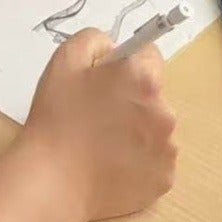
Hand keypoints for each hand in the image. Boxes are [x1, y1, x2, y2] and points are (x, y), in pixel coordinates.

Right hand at [22, 27, 177, 221]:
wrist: (54, 181)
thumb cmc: (57, 117)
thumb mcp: (65, 60)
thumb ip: (95, 40)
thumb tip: (114, 51)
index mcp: (143, 78)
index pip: (149, 55)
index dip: (126, 64)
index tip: (106, 80)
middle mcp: (165, 112)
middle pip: (153, 95)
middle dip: (131, 99)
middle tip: (97, 113)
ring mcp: (167, 150)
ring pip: (155, 129)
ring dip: (136, 131)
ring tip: (100, 144)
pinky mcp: (163, 180)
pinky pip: (154, 161)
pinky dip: (137, 161)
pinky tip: (109, 165)